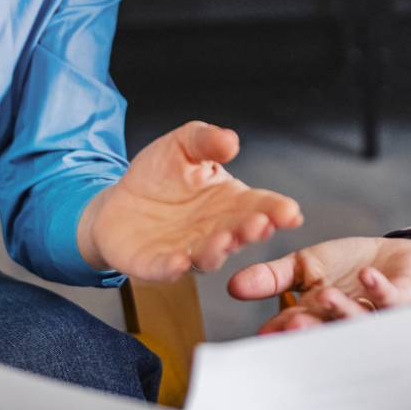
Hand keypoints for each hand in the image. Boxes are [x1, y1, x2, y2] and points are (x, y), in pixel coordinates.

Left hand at [79, 121, 303, 280]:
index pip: (259, 205)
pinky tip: (179, 262)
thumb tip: (231, 141)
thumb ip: (207, 141)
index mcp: (230, 201)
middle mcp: (216, 230)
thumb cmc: (160, 173)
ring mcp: (188, 250)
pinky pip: (167, 269)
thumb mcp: (183, 144)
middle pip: (239, 233)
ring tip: (224, 241)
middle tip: (261, 225)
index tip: (291, 212)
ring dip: (218, 251)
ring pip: (209, 255)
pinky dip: (173, 268)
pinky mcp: (156, 264)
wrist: (119, 201)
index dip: (277, 210)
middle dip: (251, 230)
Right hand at [227, 236, 410, 332]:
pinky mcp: (398, 298)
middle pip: (324, 330)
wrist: (397, 255)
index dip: (281, 331)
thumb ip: (272, 277)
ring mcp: (371, 313)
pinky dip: (376, 287)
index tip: (264, 334)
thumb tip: (233, 286)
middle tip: (293, 326)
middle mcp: (343, 321)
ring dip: (340, 310)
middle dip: (309, 330)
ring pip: (354, 319)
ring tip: (325, 296)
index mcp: (317, 316)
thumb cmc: (349, 265)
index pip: (294, 327)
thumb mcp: (304, 265)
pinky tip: (366, 275)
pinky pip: (389, 298)